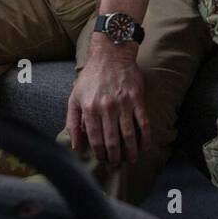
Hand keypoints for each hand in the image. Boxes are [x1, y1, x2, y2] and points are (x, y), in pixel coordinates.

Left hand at [67, 41, 149, 166]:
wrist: (110, 54)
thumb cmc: (90, 77)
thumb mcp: (74, 98)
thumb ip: (73, 122)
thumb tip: (75, 146)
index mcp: (90, 108)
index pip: (95, 139)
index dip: (100, 153)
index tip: (103, 159)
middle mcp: (106, 107)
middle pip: (112, 140)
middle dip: (115, 156)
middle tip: (116, 164)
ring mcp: (123, 103)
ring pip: (128, 134)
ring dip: (131, 151)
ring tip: (131, 160)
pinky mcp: (137, 98)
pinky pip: (142, 122)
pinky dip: (145, 137)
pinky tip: (145, 147)